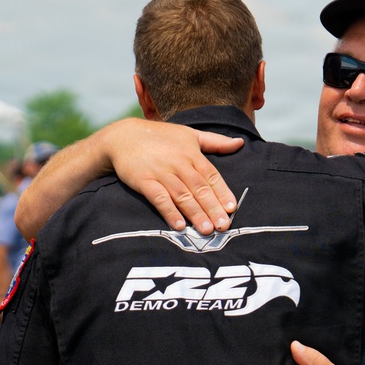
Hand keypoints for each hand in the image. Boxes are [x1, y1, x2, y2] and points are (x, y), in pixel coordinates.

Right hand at [106, 119, 243, 233]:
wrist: (123, 136)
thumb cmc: (160, 136)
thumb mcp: (190, 134)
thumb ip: (216, 141)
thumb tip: (240, 143)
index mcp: (192, 154)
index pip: (211, 176)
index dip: (222, 192)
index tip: (232, 208)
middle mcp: (179, 164)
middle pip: (199, 188)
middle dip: (212, 208)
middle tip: (223, 226)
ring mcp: (161, 173)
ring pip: (182, 195)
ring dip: (195, 213)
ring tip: (206, 230)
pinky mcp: (144, 181)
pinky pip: (158, 198)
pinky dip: (169, 211)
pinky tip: (179, 225)